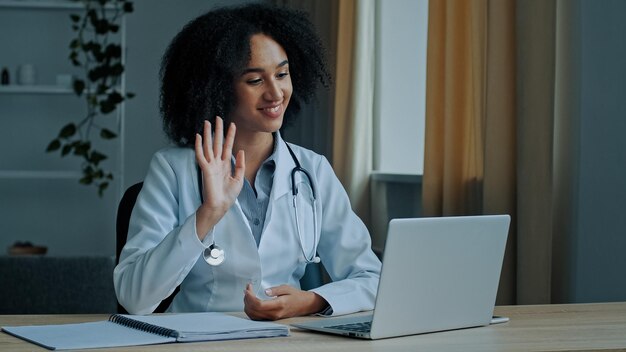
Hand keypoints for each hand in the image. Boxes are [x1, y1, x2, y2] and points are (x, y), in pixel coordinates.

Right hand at [194, 117, 244, 239]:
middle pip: (217, 142)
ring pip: (208, 146)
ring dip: (208, 134)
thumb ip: (240, 165)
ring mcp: (210, 165)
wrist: (221, 206)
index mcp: (225, 164)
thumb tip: (241, 151)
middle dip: (218, 130)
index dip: (230, 135)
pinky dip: (199, 146)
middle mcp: (217, 162)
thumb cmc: (228, 195)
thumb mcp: (239, 179)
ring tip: (207, 122)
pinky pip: (201, 155)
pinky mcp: (205, 170)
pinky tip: (198, 136)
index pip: (227, 146)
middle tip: (218, 117)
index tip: (232, 124)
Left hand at [243, 283, 327, 320]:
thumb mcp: (287, 288)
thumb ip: (275, 290)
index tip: (248, 288)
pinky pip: (256, 317)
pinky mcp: (270, 319)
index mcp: (278, 305)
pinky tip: (250, 302)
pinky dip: (250, 309)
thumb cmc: (296, 296)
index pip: (259, 304)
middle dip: (247, 298)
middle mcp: (274, 314)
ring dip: (247, 304)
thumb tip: (265, 291)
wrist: (304, 305)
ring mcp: (272, 318)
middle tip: (247, 288)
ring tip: (248, 294)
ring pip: (253, 315)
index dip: (250, 297)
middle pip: (253, 310)